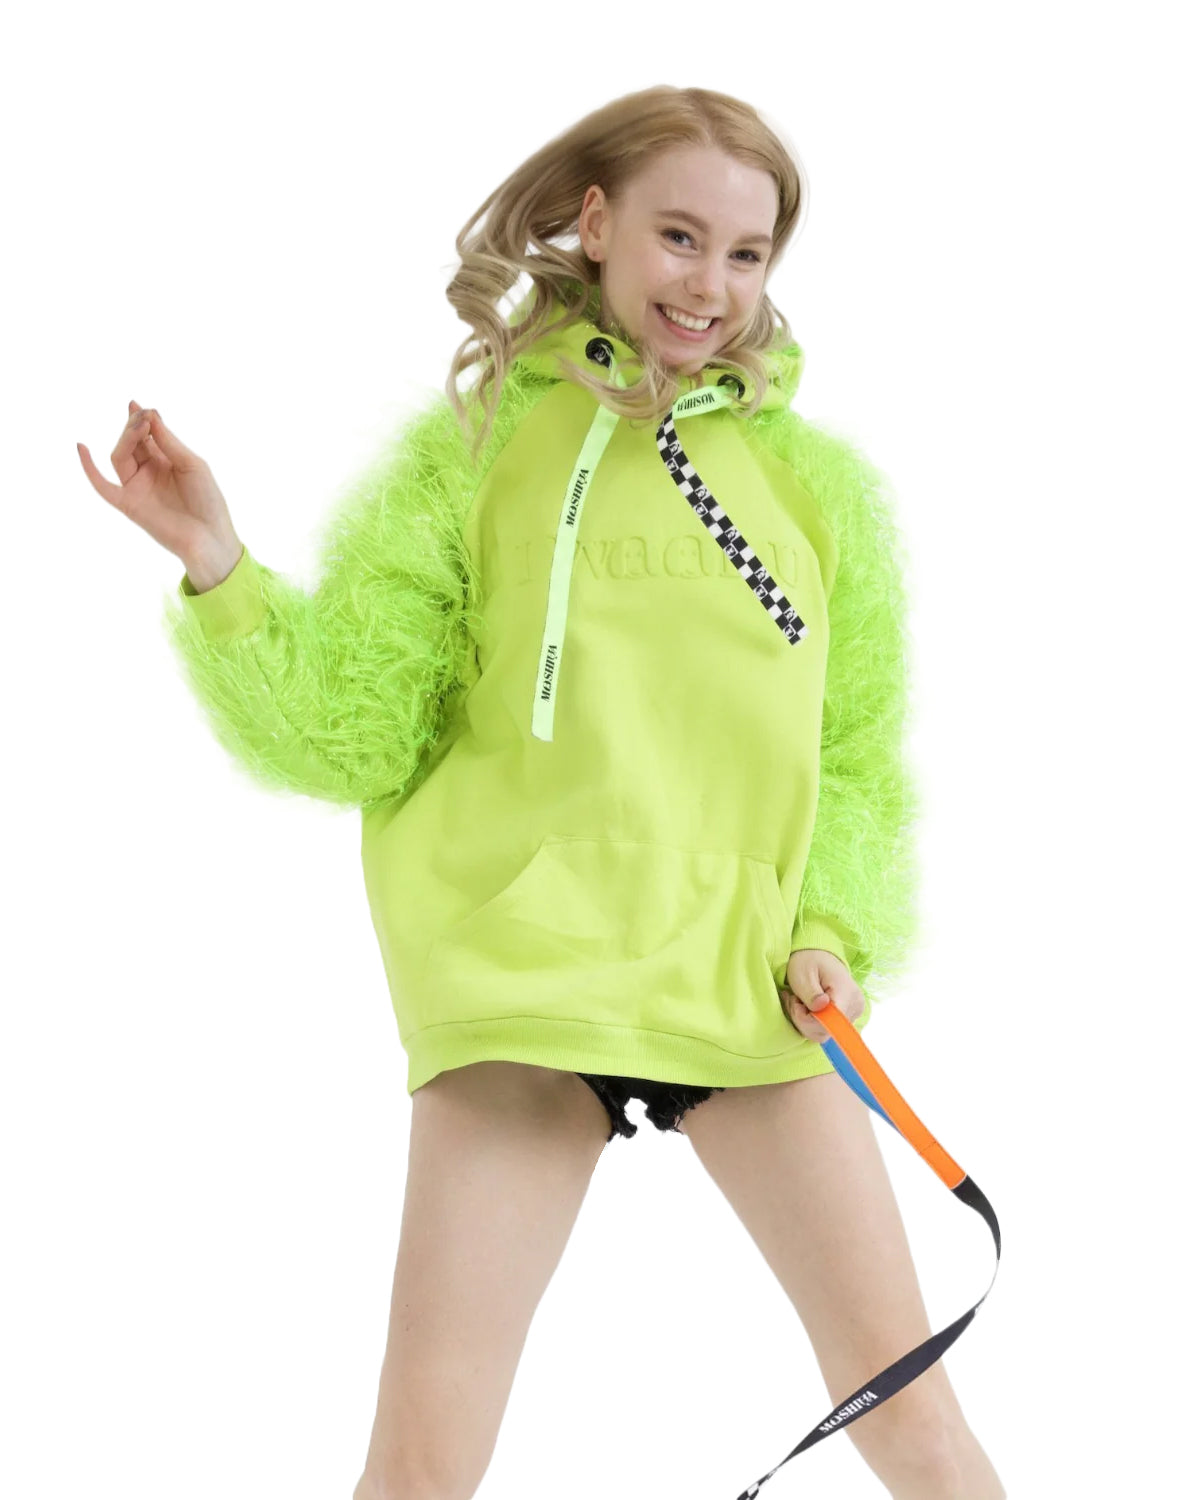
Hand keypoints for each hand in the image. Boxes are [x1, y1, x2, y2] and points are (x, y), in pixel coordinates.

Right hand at [77, 400, 238, 565]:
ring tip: (139, 426)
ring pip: (120, 457)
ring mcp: (137, 487)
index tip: (143, 407)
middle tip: (143, 416)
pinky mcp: (128, 504)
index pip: (147, 435)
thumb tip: (149, 415)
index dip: (142, 419)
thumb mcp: (192, 464)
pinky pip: (103, 486)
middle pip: (131, 443)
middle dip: (135, 427)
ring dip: (127, 438)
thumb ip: (169, 442)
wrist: (210, 536)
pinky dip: (89, 468)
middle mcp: (148, 472)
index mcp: (165, 461)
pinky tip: (81, 447)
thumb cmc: (208, 501)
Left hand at [779, 948, 864, 1042]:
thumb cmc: (810, 961)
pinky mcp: (847, 1017)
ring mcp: (852, 1013)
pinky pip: (824, 1030)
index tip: (796, 1003)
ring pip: (822, 1034)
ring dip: (804, 1021)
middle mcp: (854, 1007)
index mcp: (846, 993)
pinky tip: (805, 1006)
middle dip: (802, 1020)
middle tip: (794, 1000)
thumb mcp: (803, 973)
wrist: (820, 956)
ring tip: (799, 1001)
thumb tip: (820, 1007)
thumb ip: (810, 993)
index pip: (829, 1024)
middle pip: (824, 1032)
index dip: (807, 1020)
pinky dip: (810, 1022)